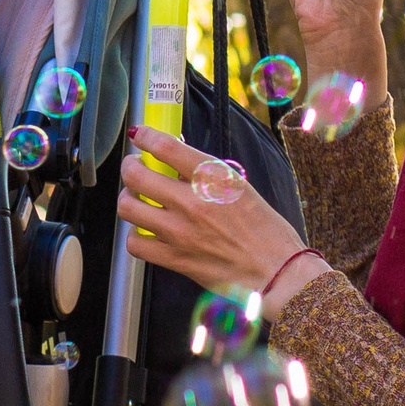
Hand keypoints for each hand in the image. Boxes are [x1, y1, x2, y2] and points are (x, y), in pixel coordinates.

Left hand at [117, 127, 325, 312]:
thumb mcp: (239, 186)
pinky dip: (136, 234)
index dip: (146, 136)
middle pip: (136, 176)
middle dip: (130, 166)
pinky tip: (147, 230)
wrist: (276, 271)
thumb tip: (174, 160)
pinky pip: (136, 243)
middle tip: (135, 168)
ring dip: (129, 198)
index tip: (140, 135)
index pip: (166, 147)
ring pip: (129, 207)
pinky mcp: (175, 259)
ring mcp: (180, 232)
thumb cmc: (264, 229)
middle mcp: (191, 203)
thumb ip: (205, 173)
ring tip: (137, 198)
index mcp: (212, 178)